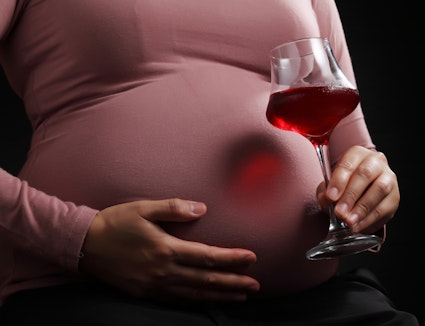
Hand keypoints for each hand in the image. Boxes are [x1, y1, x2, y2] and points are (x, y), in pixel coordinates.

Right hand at [79, 198, 259, 301]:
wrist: (84, 244)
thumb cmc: (115, 223)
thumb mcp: (143, 209)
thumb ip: (174, 208)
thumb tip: (203, 209)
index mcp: (166, 249)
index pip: (207, 257)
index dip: (232, 259)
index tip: (252, 258)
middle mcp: (163, 271)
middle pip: (206, 280)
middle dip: (233, 283)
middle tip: (255, 285)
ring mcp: (154, 285)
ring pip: (195, 294)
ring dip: (219, 295)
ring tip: (239, 296)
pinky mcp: (145, 293)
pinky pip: (177, 300)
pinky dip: (197, 301)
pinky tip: (208, 300)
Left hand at [317, 145, 399, 233]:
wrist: (361, 192)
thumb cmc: (344, 186)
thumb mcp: (331, 186)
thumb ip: (326, 191)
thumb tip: (326, 199)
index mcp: (357, 154)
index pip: (348, 163)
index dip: (339, 181)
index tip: (330, 197)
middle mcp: (376, 162)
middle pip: (365, 174)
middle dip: (351, 196)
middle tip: (340, 212)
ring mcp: (389, 178)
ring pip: (379, 190)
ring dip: (363, 209)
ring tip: (349, 222)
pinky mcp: (394, 196)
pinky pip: (385, 208)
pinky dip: (370, 219)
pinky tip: (358, 226)